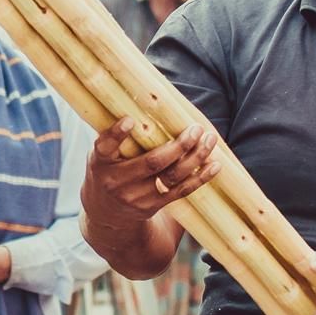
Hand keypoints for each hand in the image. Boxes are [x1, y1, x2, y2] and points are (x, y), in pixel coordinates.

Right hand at [82, 119, 222, 229]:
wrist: (105, 210)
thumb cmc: (108, 168)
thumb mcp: (102, 154)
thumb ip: (116, 137)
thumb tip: (147, 104)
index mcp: (100, 163)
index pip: (105, 147)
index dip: (117, 134)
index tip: (130, 120)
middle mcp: (117, 182)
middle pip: (152, 163)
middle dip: (178, 146)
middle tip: (197, 129)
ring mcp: (136, 197)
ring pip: (171, 177)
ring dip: (195, 158)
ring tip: (210, 140)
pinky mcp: (153, 206)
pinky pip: (181, 192)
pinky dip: (200, 178)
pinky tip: (214, 165)